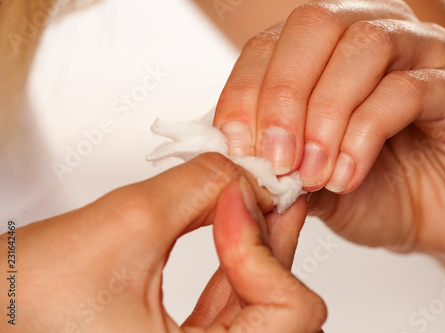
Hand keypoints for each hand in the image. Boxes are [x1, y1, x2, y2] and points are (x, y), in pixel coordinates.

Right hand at [0, 153, 325, 331]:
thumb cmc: (27, 298)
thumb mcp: (126, 225)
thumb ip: (198, 186)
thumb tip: (242, 173)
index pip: (287, 314)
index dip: (265, 249)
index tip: (239, 201)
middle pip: (284, 309)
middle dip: (274, 241)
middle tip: (269, 190)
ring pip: (264, 303)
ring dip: (261, 246)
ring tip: (253, 198)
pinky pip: (237, 303)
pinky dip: (241, 260)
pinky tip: (235, 223)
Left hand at [213, 0, 444, 255]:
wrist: (431, 223)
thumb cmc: (368, 192)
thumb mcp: (304, 180)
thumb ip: (272, 161)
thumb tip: (234, 153)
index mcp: (327, 50)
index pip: (270, 44)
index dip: (245, 92)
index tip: (238, 149)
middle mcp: (374, 34)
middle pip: (315, 25)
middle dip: (283, 96)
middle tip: (276, 159)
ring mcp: (423, 54)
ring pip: (363, 47)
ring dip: (325, 115)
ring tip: (312, 173)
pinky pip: (407, 89)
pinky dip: (364, 134)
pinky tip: (348, 175)